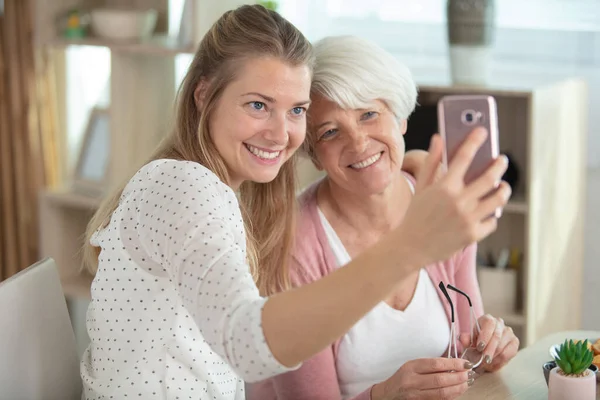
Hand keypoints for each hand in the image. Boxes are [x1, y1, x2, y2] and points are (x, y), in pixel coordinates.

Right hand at [370, 358, 474, 399]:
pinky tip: (458, 391)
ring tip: (466, 383)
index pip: (435, 364)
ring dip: (458, 388)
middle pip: (440, 380)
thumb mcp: (412, 366)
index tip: (464, 363)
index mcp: (411, 367)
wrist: (389, 394)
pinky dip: (451, 396)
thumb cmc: (403, 377)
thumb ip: (430, 365)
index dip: (453, 363)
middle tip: (468, 374)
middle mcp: (412, 381)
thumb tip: (454, 363)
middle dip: (458, 377)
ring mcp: (416, 394)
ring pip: (441, 393)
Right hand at [395, 128, 510, 266]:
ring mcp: (467, 219)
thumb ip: (431, 162)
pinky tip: (489, 211)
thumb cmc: (416, 214)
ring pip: (498, 199)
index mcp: (444, 187)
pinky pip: (492, 220)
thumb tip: (438, 138)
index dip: (474, 141)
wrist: (411, 247)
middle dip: (498, 166)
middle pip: (490, 178)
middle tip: (501, 160)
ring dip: (503, 190)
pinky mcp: (473, 234)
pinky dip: (491, 215)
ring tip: (502, 186)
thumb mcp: (421, 187)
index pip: (464, 157)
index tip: (482, 131)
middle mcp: (458, 202)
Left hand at [459, 314, 519, 372]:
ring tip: (486, 363)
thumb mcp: (469, 341)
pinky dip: (500, 360)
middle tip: (483, 360)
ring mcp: (509, 332)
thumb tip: (463, 339)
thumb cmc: (477, 342)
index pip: (489, 324)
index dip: (485, 336)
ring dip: (493, 357)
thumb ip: (465, 339)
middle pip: (496, 336)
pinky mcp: (515, 342)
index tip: (479, 347)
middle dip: (489, 350)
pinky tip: (494, 363)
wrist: (486, 348)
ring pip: (502, 346)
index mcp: (487, 319)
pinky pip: (509, 353)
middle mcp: (499, 323)